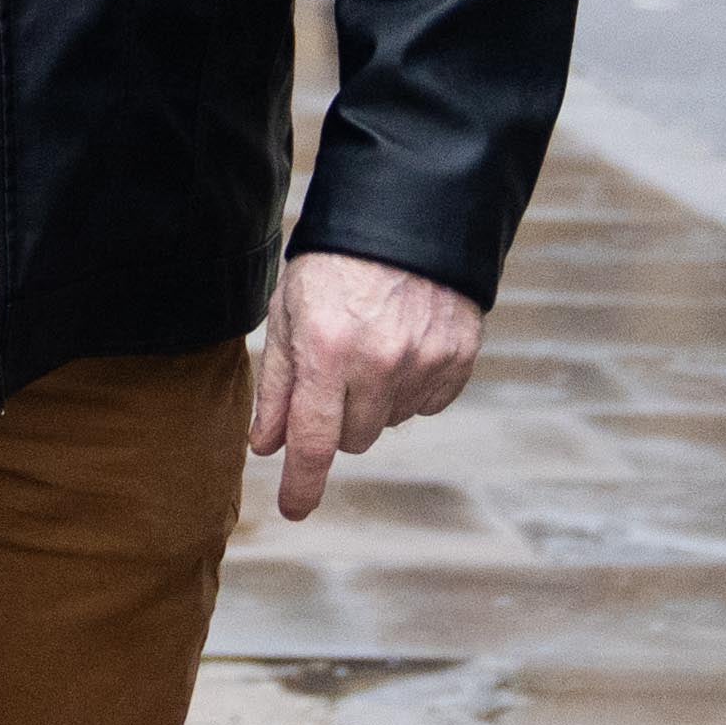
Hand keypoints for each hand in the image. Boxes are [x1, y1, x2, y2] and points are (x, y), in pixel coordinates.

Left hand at [248, 251, 485, 519]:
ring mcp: (425, 361)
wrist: (407, 215)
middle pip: (353, 438)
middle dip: (337, 418)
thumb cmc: (335, 264)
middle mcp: (380, 362)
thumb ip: (278, 385)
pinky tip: (404, 345)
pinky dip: (412, 388)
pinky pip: (428, 404)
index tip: (296, 510)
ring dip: (376, 402)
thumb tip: (266, 448)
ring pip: (391, 423)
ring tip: (371, 347)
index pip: (313, 442)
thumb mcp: (290, 313)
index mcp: (328, 350)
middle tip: (335, 372)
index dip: (302, 484)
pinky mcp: (459, 357)